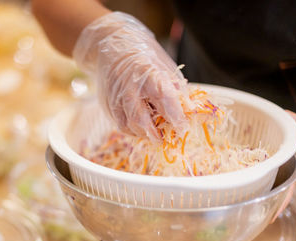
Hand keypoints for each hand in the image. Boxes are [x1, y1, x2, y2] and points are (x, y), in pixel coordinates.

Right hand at [73, 12, 187, 140]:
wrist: (111, 44)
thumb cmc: (143, 55)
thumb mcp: (163, 65)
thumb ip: (174, 87)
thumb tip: (188, 109)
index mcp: (146, 72)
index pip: (163, 98)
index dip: (174, 116)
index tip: (183, 128)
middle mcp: (128, 86)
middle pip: (140, 118)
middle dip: (154, 133)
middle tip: (165, 139)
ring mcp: (115, 96)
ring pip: (128, 125)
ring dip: (143, 134)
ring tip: (155, 135)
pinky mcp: (107, 103)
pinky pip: (120, 123)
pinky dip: (132, 130)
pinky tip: (142, 129)